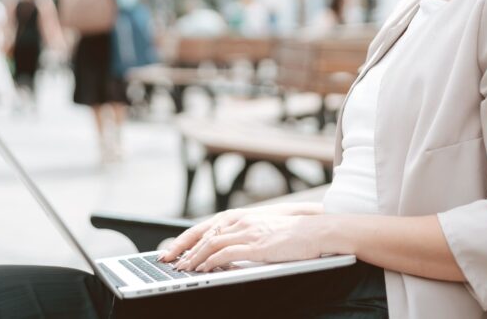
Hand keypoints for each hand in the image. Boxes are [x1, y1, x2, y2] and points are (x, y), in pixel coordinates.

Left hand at [159, 210, 323, 272]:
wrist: (315, 230)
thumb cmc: (294, 235)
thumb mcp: (265, 231)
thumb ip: (246, 238)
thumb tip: (230, 252)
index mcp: (242, 217)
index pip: (207, 227)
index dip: (188, 239)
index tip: (174, 250)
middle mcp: (242, 221)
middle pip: (205, 234)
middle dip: (185, 249)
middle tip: (171, 261)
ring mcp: (248, 232)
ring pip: (212, 243)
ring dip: (194, 257)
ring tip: (183, 268)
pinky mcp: (256, 244)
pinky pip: (226, 252)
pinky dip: (211, 260)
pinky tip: (203, 268)